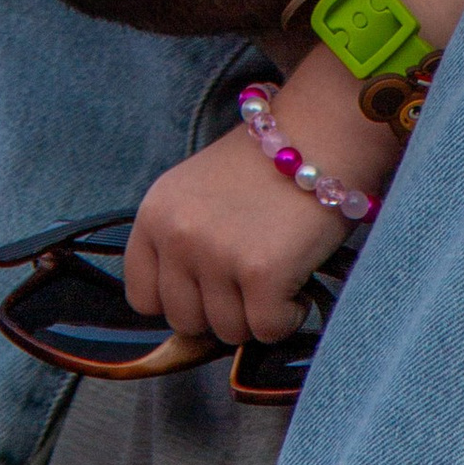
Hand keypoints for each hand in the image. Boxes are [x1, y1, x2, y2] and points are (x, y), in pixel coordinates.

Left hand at [125, 122, 349, 343]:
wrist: (320, 133)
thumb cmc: (265, 166)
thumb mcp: (196, 193)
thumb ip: (181, 242)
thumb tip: (189, 307)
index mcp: (154, 214)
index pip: (143, 298)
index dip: (182, 299)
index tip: (210, 287)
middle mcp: (177, 235)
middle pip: (185, 322)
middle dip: (222, 310)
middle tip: (252, 278)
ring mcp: (216, 254)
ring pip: (228, 331)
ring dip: (258, 314)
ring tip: (278, 272)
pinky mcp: (260, 272)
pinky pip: (268, 330)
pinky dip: (289, 316)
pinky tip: (298, 283)